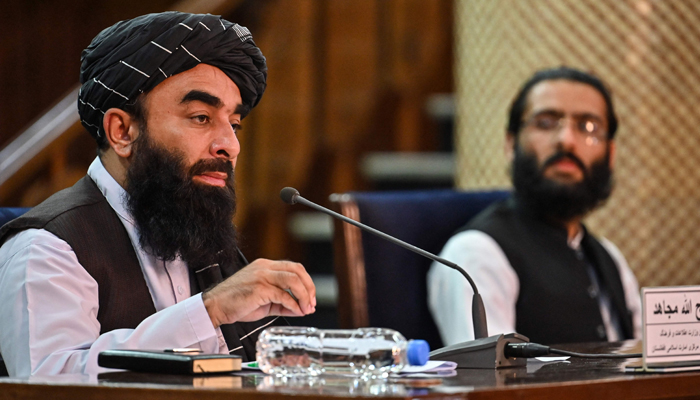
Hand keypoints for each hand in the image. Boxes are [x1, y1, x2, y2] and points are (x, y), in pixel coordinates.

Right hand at [201, 259, 316, 326]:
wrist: (215, 307)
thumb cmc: (236, 303)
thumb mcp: (264, 301)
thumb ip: (282, 303)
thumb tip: (302, 309)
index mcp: (265, 266)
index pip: (294, 268)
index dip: (307, 282)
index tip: (311, 298)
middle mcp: (264, 267)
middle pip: (297, 270)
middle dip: (309, 288)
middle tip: (312, 304)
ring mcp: (262, 276)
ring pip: (293, 280)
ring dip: (304, 296)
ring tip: (306, 309)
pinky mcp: (259, 289)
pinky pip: (283, 295)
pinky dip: (293, 304)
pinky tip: (296, 312)